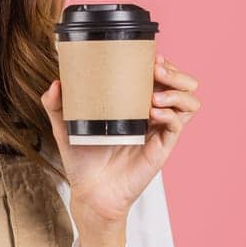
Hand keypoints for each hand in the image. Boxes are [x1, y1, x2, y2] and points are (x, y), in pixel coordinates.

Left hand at [40, 52, 200, 223]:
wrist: (89, 190)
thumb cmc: (82, 158)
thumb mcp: (64, 125)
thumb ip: (56, 104)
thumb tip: (55, 83)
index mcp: (135, 104)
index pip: (162, 77)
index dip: (164, 63)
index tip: (151, 56)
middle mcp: (153, 115)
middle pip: (184, 85)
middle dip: (176, 73)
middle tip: (156, 70)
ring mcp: (159, 131)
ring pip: (190, 103)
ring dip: (178, 92)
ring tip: (155, 96)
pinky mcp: (161, 148)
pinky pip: (177, 126)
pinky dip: (169, 115)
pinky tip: (152, 114)